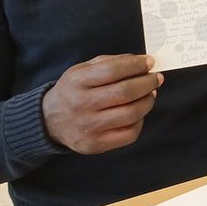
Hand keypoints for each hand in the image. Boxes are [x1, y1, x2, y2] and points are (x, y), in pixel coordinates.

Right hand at [42, 54, 162, 153]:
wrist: (50, 121)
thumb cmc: (73, 90)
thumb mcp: (82, 70)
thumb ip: (109, 62)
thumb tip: (140, 61)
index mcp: (77, 82)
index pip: (112, 71)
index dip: (135, 65)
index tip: (149, 62)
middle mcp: (81, 104)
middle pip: (124, 93)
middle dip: (147, 83)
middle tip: (156, 78)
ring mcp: (89, 127)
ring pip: (130, 114)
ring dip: (147, 102)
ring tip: (151, 94)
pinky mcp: (96, 144)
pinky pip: (129, 134)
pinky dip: (140, 121)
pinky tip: (139, 113)